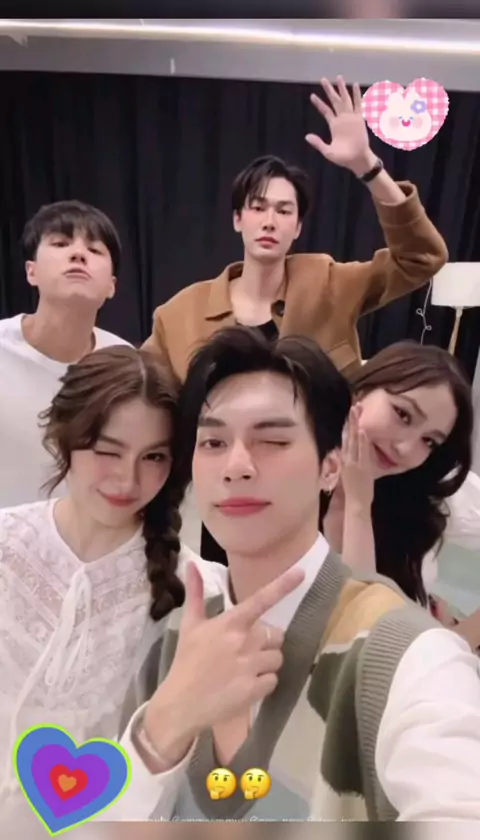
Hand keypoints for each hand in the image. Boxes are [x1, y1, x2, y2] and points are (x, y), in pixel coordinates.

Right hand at [144, 562, 303, 750]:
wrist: (180, 703)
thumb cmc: (186, 660)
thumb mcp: (190, 625)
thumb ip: (196, 594)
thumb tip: (192, 564)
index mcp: (229, 624)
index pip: (260, 600)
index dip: (282, 586)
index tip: (301, 573)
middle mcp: (243, 642)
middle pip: (276, 635)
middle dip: (266, 642)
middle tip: (246, 650)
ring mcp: (249, 667)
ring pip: (277, 659)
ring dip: (266, 663)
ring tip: (245, 669)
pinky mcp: (253, 690)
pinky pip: (273, 680)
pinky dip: (263, 683)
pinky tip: (245, 685)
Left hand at [306, 76, 373, 173]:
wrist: (357, 160)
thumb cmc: (343, 158)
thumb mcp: (328, 151)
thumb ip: (318, 143)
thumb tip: (307, 136)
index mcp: (334, 125)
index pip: (325, 110)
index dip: (318, 103)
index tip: (312, 96)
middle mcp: (342, 118)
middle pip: (334, 100)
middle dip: (329, 90)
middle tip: (323, 79)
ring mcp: (351, 117)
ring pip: (345, 99)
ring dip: (342, 89)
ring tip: (339, 78)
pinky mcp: (359, 119)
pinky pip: (358, 105)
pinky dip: (357, 95)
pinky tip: (355, 85)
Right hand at [341, 404, 374, 509]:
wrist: (355, 504)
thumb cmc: (353, 492)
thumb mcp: (347, 475)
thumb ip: (346, 463)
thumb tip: (344, 453)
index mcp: (344, 461)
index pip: (345, 441)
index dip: (347, 427)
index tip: (350, 415)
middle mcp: (348, 460)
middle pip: (349, 437)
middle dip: (351, 422)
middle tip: (353, 407)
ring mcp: (355, 463)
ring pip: (354, 441)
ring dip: (355, 426)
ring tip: (356, 412)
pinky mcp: (362, 467)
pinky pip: (362, 451)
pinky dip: (361, 441)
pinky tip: (361, 431)